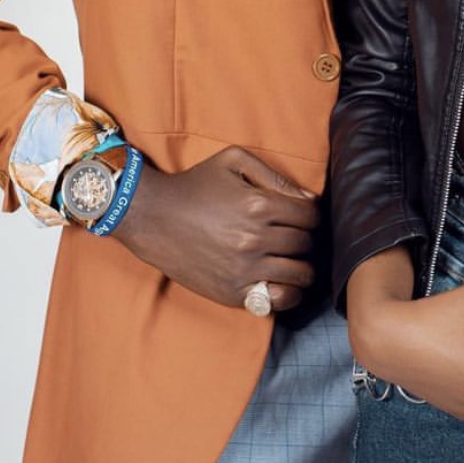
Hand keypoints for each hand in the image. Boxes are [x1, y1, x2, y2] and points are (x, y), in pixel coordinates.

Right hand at [110, 146, 320, 310]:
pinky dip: (288, 293)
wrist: (152, 217)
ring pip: (300, 274)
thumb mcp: (233, 161)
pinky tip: (281, 282)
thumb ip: (275, 176)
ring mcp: (244, 269)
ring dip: (301, 265)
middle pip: (306, 243)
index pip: (310, 215)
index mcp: (259, 205)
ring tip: (290, 259)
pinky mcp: (233, 293)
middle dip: (303, 237)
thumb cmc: (195, 186)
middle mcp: (255, 239)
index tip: (300, 216)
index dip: (309, 214)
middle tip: (290, 235)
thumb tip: (309, 199)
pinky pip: (279, 300)